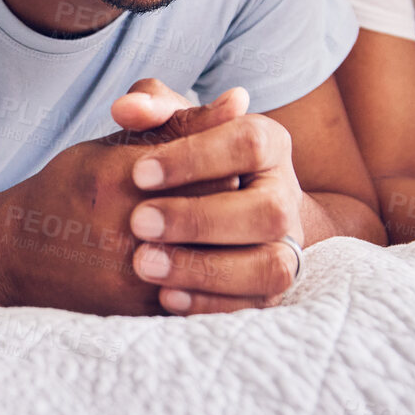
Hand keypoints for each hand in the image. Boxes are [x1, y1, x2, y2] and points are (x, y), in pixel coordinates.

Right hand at [0, 80, 248, 315]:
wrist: (17, 254)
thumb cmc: (73, 185)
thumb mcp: (118, 141)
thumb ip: (180, 121)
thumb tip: (241, 100)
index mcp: (118, 176)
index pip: (210, 166)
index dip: (229, 164)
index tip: (228, 162)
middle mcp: (124, 227)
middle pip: (217, 209)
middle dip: (232, 201)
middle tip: (232, 195)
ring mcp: (132, 274)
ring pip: (216, 256)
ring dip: (226, 241)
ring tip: (221, 228)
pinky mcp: (140, 310)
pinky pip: (202, 295)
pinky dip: (216, 277)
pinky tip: (212, 259)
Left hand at [117, 79, 307, 315]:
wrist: (220, 210)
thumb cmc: (185, 159)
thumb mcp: (171, 126)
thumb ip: (150, 109)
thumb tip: (127, 109)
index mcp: (269, 143)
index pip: (248, 143)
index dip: (197, 157)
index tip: (139, 172)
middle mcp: (287, 195)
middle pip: (268, 210)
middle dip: (201, 219)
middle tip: (138, 223)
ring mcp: (286, 246)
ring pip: (271, 265)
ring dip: (207, 270)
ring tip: (145, 264)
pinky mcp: (273, 289)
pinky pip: (256, 306)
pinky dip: (211, 304)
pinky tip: (165, 298)